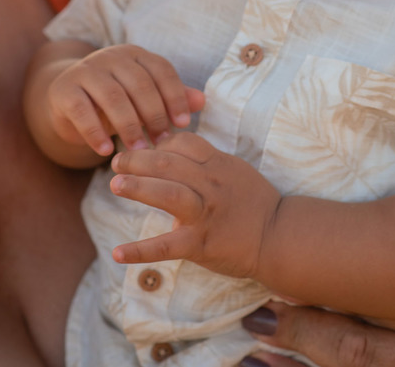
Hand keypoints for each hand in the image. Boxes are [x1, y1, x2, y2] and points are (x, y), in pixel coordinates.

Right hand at [47, 45, 203, 155]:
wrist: (68, 100)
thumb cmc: (116, 100)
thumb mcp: (143, 98)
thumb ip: (171, 97)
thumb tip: (202, 101)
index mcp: (135, 54)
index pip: (161, 70)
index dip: (174, 96)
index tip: (183, 124)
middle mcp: (111, 57)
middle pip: (139, 83)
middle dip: (154, 115)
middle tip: (162, 143)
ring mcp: (85, 71)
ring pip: (112, 96)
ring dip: (128, 126)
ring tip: (139, 151)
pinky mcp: (63, 90)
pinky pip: (82, 110)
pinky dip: (95, 132)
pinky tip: (106, 150)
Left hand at [109, 131, 281, 279]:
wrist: (279, 237)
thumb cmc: (255, 202)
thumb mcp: (234, 169)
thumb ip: (205, 159)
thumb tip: (171, 147)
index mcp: (218, 165)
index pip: (183, 143)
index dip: (159, 142)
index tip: (142, 147)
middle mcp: (210, 185)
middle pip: (169, 163)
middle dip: (138, 159)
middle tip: (116, 161)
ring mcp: (205, 214)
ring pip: (168, 194)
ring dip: (139, 187)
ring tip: (115, 184)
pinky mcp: (200, 244)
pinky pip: (167, 247)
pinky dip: (141, 251)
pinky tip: (118, 253)